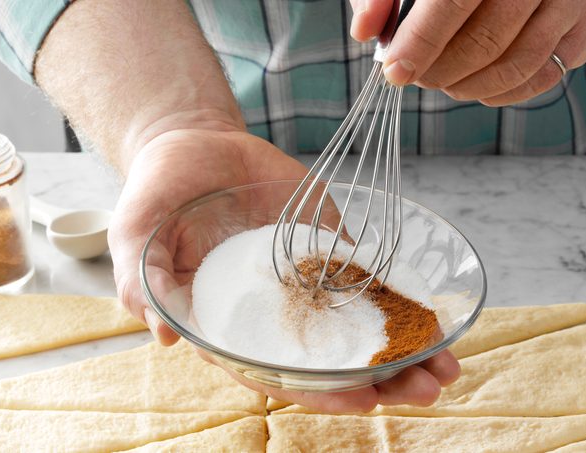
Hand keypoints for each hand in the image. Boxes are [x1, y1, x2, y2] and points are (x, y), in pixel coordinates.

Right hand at [108, 119, 459, 412]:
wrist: (196, 145)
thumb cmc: (160, 191)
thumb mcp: (137, 231)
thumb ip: (144, 278)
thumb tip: (162, 332)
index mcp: (231, 324)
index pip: (279, 372)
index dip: (321, 391)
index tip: (364, 398)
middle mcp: (275, 312)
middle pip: (332, 360)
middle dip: (380, 378)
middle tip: (428, 388)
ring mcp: (306, 280)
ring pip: (358, 326)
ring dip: (403, 347)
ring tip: (448, 363)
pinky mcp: (328, 247)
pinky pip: (369, 277)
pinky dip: (402, 298)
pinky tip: (437, 312)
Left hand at [350, 0, 585, 104]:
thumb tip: (364, 32)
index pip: (451, 4)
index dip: (420, 45)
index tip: (396, 72)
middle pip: (486, 41)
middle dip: (441, 71)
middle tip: (418, 77)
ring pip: (518, 64)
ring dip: (470, 86)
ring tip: (444, 83)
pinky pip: (545, 75)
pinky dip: (504, 92)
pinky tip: (477, 86)